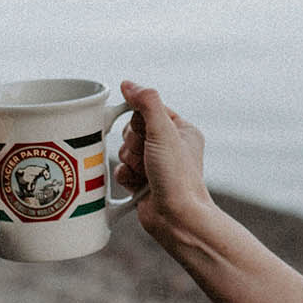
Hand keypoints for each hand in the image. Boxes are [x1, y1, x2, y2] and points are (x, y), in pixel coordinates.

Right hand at [117, 80, 211, 234]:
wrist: (176, 218)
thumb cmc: (178, 177)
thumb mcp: (163, 132)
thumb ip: (146, 103)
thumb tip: (128, 84)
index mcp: (181, 130)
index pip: (147, 109)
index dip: (139, 121)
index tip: (146, 133)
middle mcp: (169, 146)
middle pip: (131, 130)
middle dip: (133, 144)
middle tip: (147, 156)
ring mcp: (155, 165)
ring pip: (123, 150)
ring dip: (129, 161)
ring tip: (145, 173)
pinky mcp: (142, 182)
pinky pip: (121, 169)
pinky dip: (125, 176)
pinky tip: (137, 184)